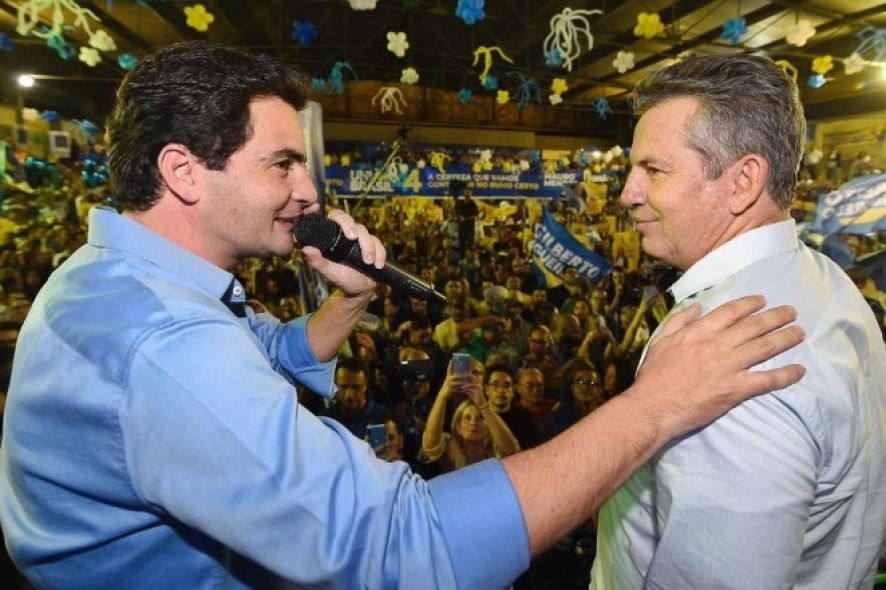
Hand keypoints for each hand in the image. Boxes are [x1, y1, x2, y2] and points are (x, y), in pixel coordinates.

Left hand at [300, 209, 386, 296]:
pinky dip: (380, 254)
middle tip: (359, 244)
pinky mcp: (375, 247)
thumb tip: (306, 249)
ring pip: (369, 236)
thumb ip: (317, 261)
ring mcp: (363, 241)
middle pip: (358, 225)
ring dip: (370, 248)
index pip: (338, 217)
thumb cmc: (341, 278)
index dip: (344, 221)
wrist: (358, 290)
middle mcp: (349, 235)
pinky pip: (379, 245)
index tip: (350, 235)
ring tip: (368, 262)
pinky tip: (378, 264)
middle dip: (361, 236)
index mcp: (335, 236)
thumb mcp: (328, 272)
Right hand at [629, 295, 804, 440]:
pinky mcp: (736, 389)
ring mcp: (729, 367)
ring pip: (765, 348)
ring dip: (785, 338)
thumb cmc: (653, 375)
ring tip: (799, 332)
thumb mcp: (659, 340)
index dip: (750, 303)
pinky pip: (767, 380)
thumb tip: (697, 306)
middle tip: (791, 312)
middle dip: (776, 316)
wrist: (653, 406)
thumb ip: (678, 320)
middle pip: (754, 326)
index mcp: (699, 331)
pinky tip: (800, 370)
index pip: (731, 311)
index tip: (763, 300)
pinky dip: (786, 375)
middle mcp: (717, 344)